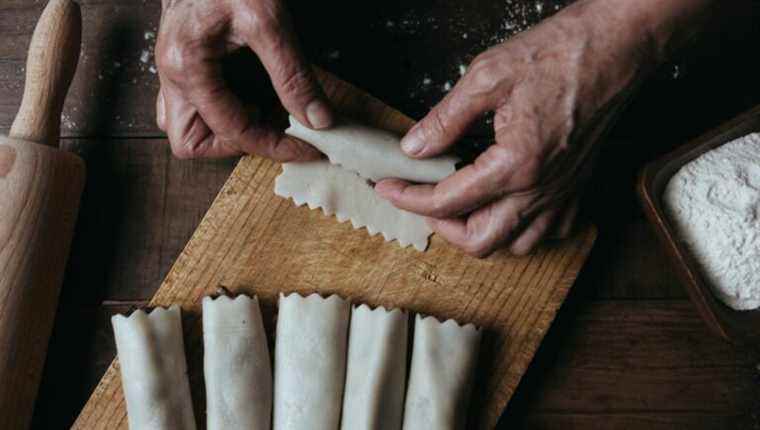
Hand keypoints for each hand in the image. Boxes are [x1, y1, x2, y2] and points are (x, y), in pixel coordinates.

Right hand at [154, 0, 328, 160]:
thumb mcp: (270, 21)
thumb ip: (293, 75)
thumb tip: (318, 119)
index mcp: (187, 65)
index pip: (232, 131)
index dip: (274, 145)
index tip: (306, 147)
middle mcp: (171, 73)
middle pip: (190, 142)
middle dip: (235, 144)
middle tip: (272, 128)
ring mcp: (172, 69)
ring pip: (186, 127)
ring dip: (224, 131)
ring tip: (261, 111)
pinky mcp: (183, 62)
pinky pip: (193, 105)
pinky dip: (221, 111)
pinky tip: (249, 95)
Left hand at [375, 0, 667, 256]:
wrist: (616, 46)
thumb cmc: (560, 54)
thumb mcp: (487, 76)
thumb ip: (445, 119)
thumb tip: (414, 147)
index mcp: (514, 164)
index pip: (448, 201)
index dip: (409, 198)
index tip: (389, 188)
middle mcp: (540, 189)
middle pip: (480, 242)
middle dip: (442, 228)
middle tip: (422, 200)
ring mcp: (563, 192)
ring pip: (516, 244)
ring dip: (481, 234)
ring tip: (459, 207)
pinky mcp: (578, 186)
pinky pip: (549, 232)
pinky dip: (521, 230)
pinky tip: (507, 207)